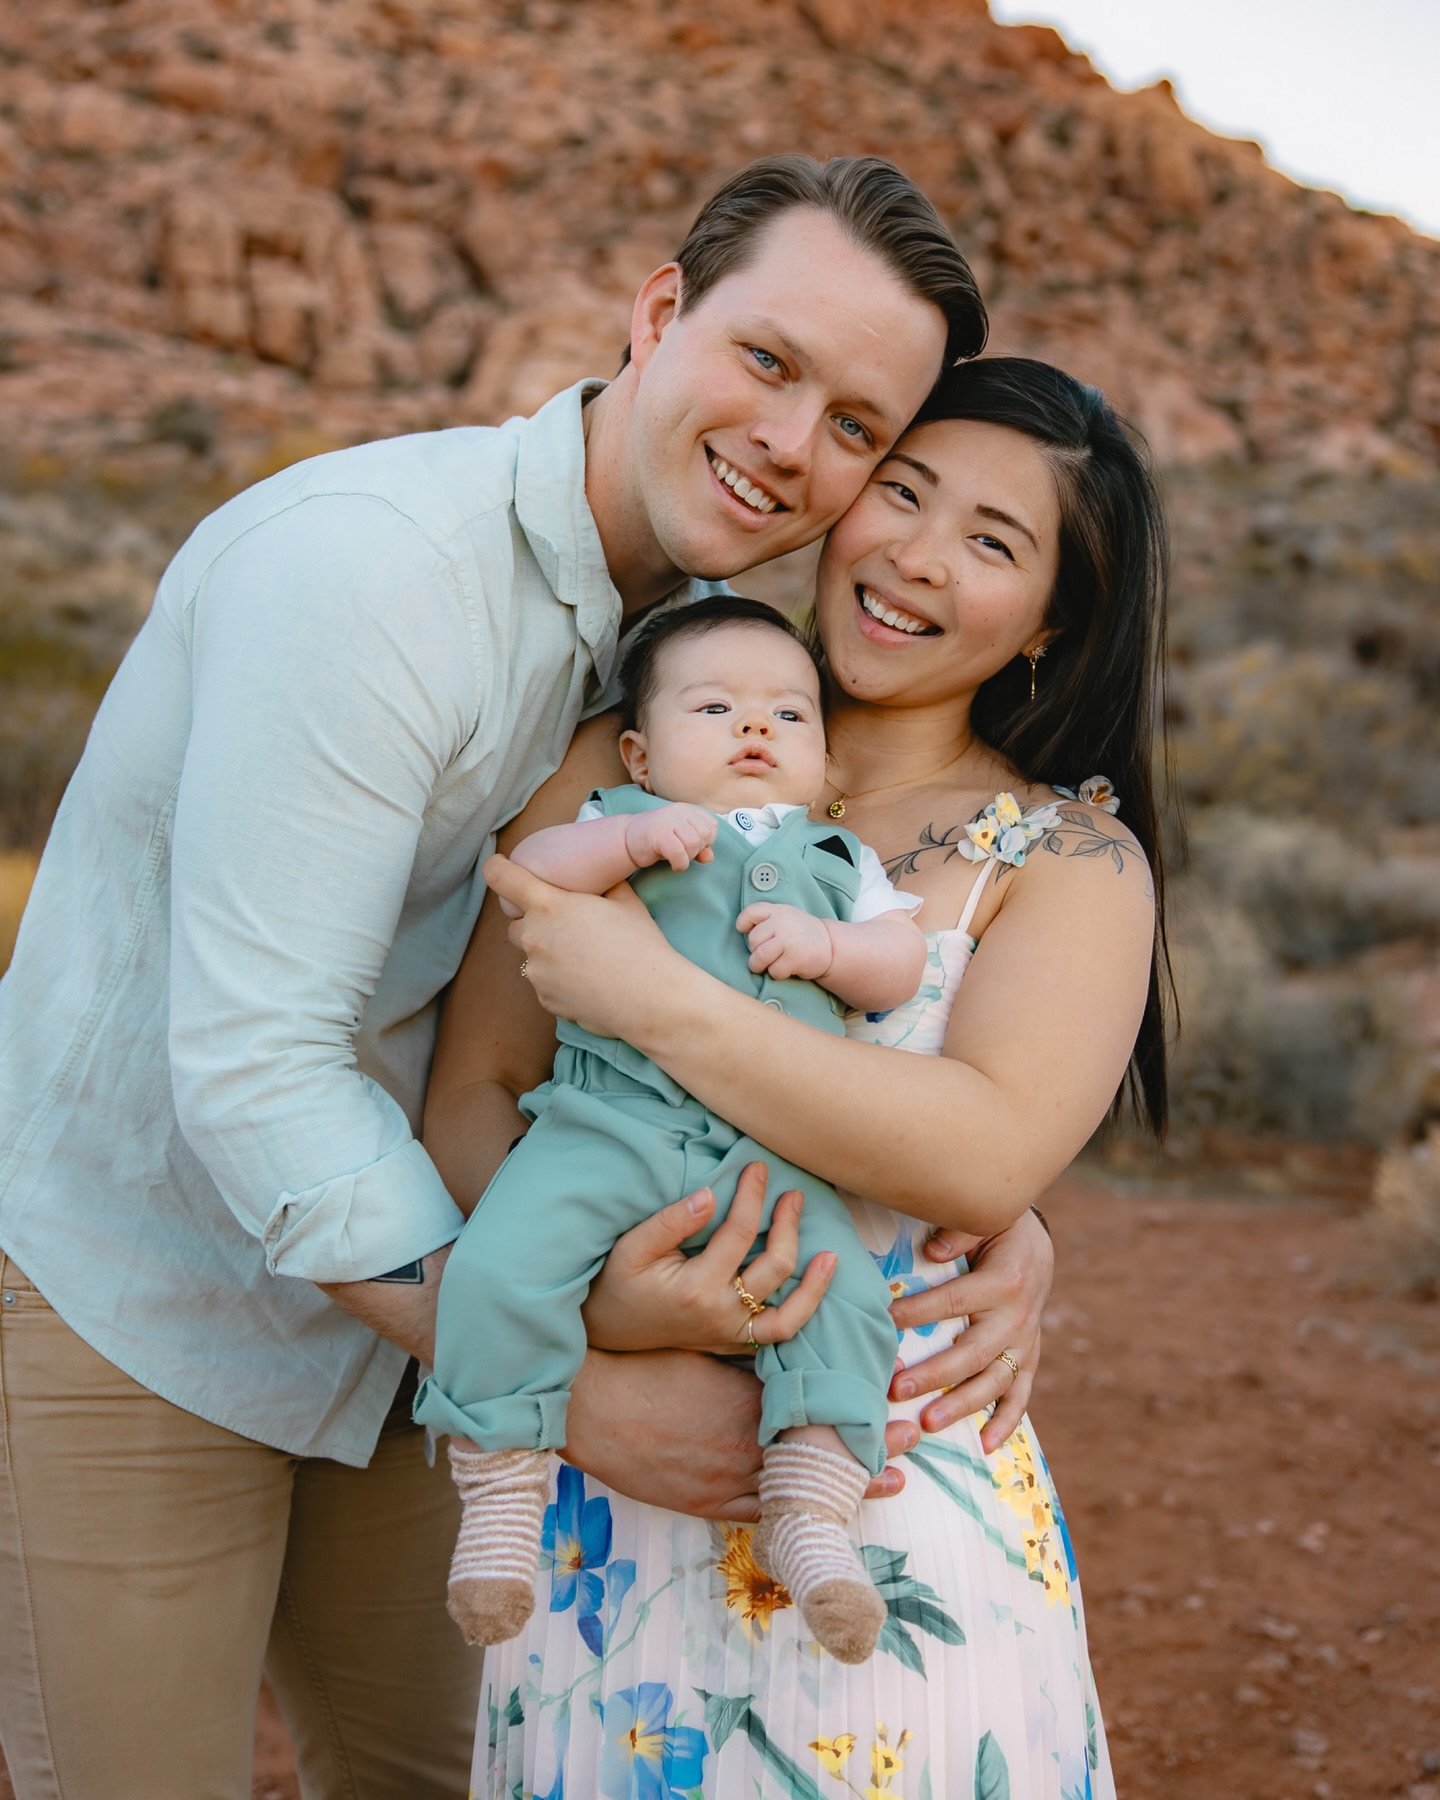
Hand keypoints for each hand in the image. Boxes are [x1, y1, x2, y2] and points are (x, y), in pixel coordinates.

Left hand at [485, 853, 675, 1037]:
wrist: (649, 998)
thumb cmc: (640, 945)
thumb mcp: (625, 901)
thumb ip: (602, 885)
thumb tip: (599, 878)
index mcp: (549, 906)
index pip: (502, 878)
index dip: (497, 868)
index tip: (499, 867)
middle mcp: (534, 938)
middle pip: (516, 924)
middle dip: (535, 923)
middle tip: (567, 926)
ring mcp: (537, 972)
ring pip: (532, 956)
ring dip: (549, 953)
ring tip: (586, 959)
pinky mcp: (545, 1000)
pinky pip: (545, 983)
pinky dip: (560, 980)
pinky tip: (589, 981)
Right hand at [566, 1348, 915, 1520]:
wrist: (591, 1410)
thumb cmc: (642, 1367)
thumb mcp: (703, 1345)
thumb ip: (747, 1347)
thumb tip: (784, 1331)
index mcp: (747, 1403)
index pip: (817, 1408)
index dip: (858, 1403)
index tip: (893, 1395)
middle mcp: (744, 1447)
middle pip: (820, 1451)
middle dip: (869, 1445)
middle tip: (909, 1436)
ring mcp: (725, 1482)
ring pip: (799, 1489)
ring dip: (846, 1484)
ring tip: (894, 1479)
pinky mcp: (705, 1504)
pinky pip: (760, 1515)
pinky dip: (795, 1514)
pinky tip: (822, 1514)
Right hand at [583, 1161, 837, 1355]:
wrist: (605, 1328)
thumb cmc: (616, 1281)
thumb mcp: (632, 1246)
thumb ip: (671, 1221)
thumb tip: (712, 1195)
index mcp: (696, 1288)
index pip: (738, 1233)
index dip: (753, 1196)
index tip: (759, 1168)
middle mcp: (720, 1315)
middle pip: (774, 1268)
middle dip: (788, 1226)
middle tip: (793, 1195)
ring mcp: (729, 1335)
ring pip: (789, 1313)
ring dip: (813, 1282)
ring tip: (830, 1254)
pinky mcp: (732, 1343)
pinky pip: (778, 1335)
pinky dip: (801, 1314)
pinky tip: (813, 1289)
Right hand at [624, 803, 716, 871]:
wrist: (627, 839)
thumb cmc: (657, 840)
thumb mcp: (681, 841)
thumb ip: (699, 847)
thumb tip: (709, 857)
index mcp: (687, 810)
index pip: (711, 825)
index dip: (706, 841)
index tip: (691, 846)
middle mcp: (679, 812)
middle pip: (704, 835)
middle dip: (697, 850)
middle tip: (683, 854)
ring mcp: (668, 821)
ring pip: (693, 843)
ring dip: (688, 858)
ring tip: (677, 859)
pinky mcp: (658, 834)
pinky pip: (679, 853)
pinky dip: (680, 864)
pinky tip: (673, 865)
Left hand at [735, 902, 832, 981]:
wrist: (831, 946)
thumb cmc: (800, 933)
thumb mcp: (786, 917)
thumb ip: (766, 919)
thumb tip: (742, 930)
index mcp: (778, 911)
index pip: (751, 912)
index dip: (743, 923)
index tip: (744, 930)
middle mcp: (783, 923)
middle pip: (753, 940)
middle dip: (755, 951)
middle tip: (766, 953)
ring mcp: (789, 940)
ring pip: (760, 957)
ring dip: (759, 965)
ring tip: (767, 965)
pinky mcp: (795, 958)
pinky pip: (774, 971)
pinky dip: (776, 973)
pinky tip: (786, 968)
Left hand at [887, 1207, 1052, 1452]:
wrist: (1038, 1244)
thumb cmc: (998, 1230)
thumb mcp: (985, 1219)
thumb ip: (958, 1233)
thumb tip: (931, 1253)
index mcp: (1004, 1281)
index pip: (952, 1301)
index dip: (916, 1312)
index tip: (883, 1323)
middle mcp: (1018, 1317)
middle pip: (972, 1352)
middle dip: (934, 1374)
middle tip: (896, 1389)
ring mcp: (1025, 1343)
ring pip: (994, 1382)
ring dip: (962, 1406)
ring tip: (927, 1423)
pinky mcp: (1028, 1358)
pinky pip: (1021, 1395)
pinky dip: (1006, 1423)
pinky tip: (985, 1447)